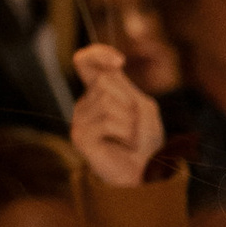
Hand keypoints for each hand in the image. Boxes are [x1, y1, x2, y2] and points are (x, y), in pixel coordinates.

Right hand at [68, 43, 165, 191]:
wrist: (145, 172)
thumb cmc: (146, 140)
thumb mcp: (145, 107)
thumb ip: (127, 88)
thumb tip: (108, 75)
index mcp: (100, 90)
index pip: (86, 61)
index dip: (98, 54)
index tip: (120, 62)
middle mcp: (86, 101)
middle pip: (105, 81)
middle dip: (129, 101)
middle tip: (134, 125)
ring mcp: (80, 119)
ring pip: (107, 101)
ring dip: (129, 120)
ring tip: (129, 137)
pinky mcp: (79, 136)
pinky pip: (106, 121)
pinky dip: (125, 133)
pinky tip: (123, 145)